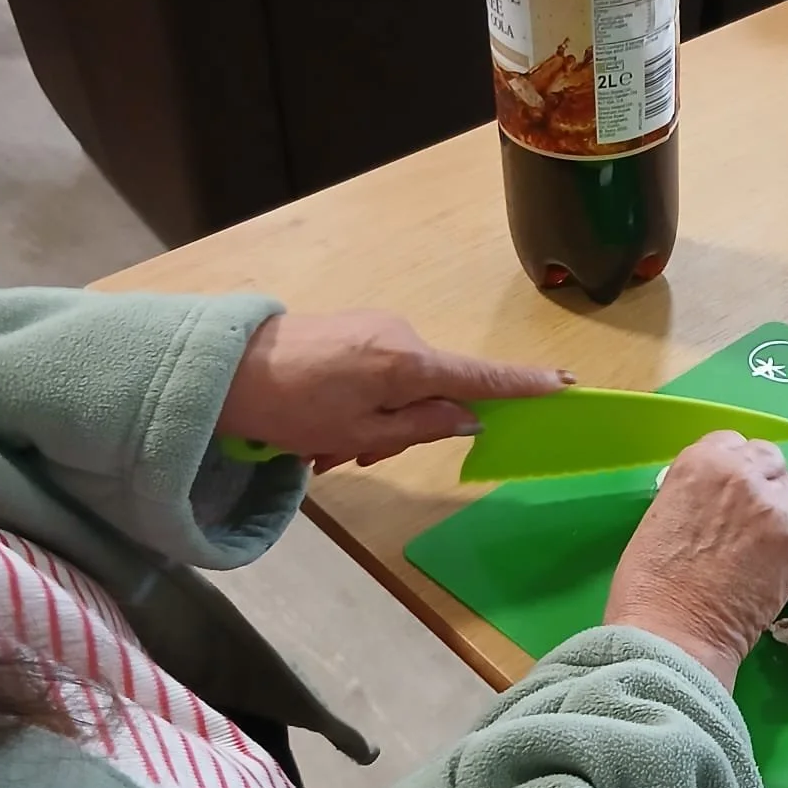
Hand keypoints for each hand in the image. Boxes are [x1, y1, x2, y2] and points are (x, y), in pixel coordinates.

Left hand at [218, 311, 572, 469]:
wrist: (223, 368)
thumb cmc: (293, 408)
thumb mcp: (362, 433)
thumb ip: (423, 425)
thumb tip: (469, 417)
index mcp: (409, 363)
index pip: (482, 378)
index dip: (524, 385)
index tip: (564, 383)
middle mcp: (401, 336)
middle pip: (435, 390)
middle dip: (403, 431)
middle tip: (349, 457)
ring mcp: (375, 329)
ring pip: (400, 389)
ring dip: (371, 426)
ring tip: (319, 448)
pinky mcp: (353, 329)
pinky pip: (376, 376)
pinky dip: (356, 408)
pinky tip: (312, 429)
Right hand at [605, 433, 787, 688]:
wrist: (673, 634)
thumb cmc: (649, 585)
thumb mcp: (661, 516)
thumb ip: (694, 493)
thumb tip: (717, 498)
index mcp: (699, 462)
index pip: (729, 443)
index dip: (730, 467)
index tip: (726, 491)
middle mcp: (740, 472)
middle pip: (766, 458)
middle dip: (758, 480)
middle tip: (747, 515)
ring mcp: (774, 504)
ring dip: (780, 502)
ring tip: (767, 534)